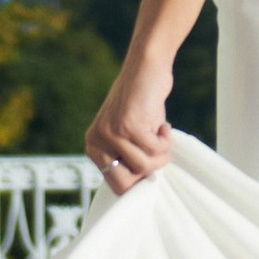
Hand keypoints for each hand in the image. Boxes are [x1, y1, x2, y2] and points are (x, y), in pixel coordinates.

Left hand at [86, 52, 176, 193]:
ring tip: (161, 135)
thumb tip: (140, 190)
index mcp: (93, 146)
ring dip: (161, 154)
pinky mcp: (129, 125)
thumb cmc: (142, 103)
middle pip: (126, 184)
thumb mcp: (128, 134)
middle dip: (148, 172)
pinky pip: (155, 150)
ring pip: (144, 167)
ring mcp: (111, 134)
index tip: (151, 168)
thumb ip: (128, 157)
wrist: (145, 68)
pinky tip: (162, 124)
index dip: (138, 182)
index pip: (115, 185)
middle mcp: (96, 141)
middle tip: (156, 151)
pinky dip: (165, 140)